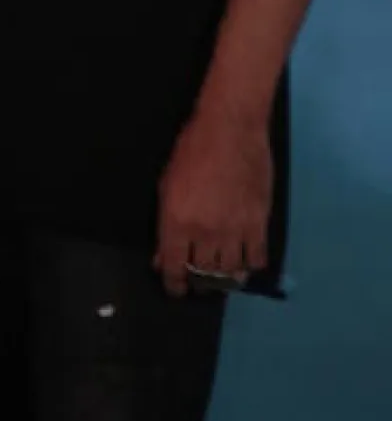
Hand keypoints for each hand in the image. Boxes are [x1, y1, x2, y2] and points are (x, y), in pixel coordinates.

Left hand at [155, 111, 272, 296]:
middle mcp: (205, 233)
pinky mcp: (259, 223)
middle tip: (199, 282)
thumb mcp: (166, 187)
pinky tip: (245, 261)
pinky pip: (256, 258)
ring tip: (221, 276)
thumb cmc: (191, 150)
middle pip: (203, 275)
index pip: (175, 268)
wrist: (230, 129)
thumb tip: (162, 258)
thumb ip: (164, 226)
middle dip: (199, 283)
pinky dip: (250, 265)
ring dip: (224, 278)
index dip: (174, 285)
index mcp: (177, 223)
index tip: (176, 290)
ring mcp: (234, 230)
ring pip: (230, 272)